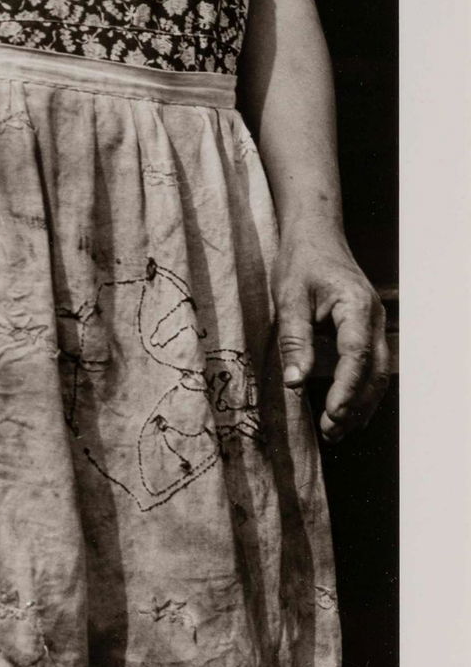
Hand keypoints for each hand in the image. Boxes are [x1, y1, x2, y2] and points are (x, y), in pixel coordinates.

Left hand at [274, 226, 391, 439]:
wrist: (316, 235)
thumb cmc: (300, 262)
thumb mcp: (289, 297)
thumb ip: (294, 340)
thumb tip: (295, 383)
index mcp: (356, 306)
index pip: (356, 355)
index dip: (346, 388)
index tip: (331, 414)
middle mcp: (375, 318)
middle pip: (375, 372)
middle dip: (355, 405)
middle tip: (330, 431)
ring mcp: (376, 325)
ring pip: (378, 374)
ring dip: (359, 404)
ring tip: (335, 431)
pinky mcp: (368, 331)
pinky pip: (372, 367)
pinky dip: (361, 391)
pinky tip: (345, 411)